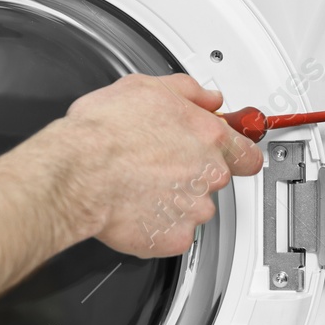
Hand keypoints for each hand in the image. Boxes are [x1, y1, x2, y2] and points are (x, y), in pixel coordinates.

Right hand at [31, 74, 263, 257]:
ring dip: (174, 201)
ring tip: (141, 185)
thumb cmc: (104, 133)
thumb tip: (208, 97)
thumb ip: (189, 91)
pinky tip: (136, 207)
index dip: (236, 153)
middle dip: (192, 174)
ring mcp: (194, 209)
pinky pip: (173, 233)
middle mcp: (208, 174)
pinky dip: (157, 225)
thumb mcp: (146, 87)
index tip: (230, 154)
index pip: (247, 153)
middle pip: (215, 179)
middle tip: (159, 165)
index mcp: (209, 136)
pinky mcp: (175, 237)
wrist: (77, 173)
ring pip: (194, 208)